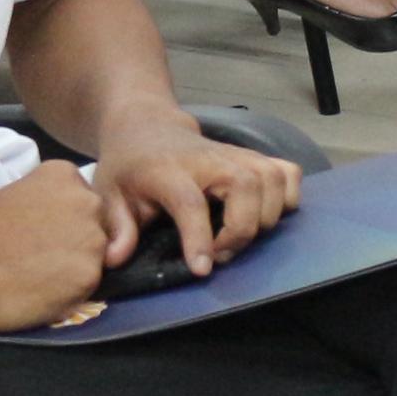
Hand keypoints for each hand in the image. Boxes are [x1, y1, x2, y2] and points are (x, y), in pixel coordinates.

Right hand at [0, 161, 113, 331]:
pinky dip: (66, 295)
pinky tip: (37, 293)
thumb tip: (64, 224)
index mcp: (66, 175)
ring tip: (33, 278)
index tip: (35, 237)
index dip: (61, 227)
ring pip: (95, 260)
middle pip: (97, 228)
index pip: (83, 204)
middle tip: (35, 261)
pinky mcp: (88, 275)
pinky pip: (86, 288)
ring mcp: (92, 238)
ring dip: (72, 272)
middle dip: (74, 246)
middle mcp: (89, 201)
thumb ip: (51, 204)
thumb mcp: (18, 196)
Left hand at [89, 130, 297, 281]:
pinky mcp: (255, 155)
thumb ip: (117, 227)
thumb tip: (115, 260)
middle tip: (220, 253)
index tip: (203, 268)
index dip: (199, 237)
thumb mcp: (108, 194)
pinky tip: (268, 214)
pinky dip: (288, 195)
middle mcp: (210, 159)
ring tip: (239, 238)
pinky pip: (288, 171)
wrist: (148, 127)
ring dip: (266, 217)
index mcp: (168, 170)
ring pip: (273, 179)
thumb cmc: (127, 166)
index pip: (191, 202)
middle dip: (242, 229)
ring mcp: (237, 154)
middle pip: (246, 186)